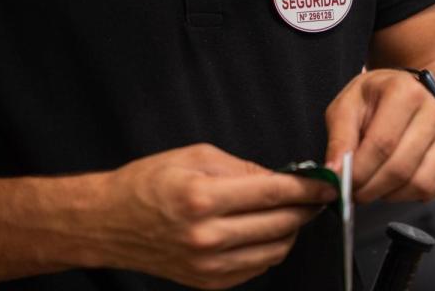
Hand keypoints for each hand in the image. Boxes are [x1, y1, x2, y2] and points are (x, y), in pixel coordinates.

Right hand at [94, 144, 335, 288]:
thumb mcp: (195, 156)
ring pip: (274, 250)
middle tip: (312, 196)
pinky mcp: (208, 282)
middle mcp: (207, 235)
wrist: (108, 222)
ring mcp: (207, 264)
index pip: (273, 192)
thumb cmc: (147, 183)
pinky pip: (257, 267)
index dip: (307, 187)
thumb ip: (242, 168)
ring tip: (289, 212)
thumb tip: (279, 178)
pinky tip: (265, 232)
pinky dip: (270, 249)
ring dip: (290, 230)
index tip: (325, 183)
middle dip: (304, 208)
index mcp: (203, 197)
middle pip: (280, 224)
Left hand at [325, 69, 434, 202]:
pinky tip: (395, 184)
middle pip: (400, 167)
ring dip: (390, 195)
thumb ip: (339, 138)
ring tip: (374, 186)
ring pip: (419, 184)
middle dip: (371, 189)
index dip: (360, 172)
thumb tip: (334, 174)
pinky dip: (409, 195)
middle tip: (355, 193)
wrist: (417, 98)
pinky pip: (434, 189)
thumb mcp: (348, 107)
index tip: (343, 185)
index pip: (381, 143)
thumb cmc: (378, 101)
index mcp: (404, 91)